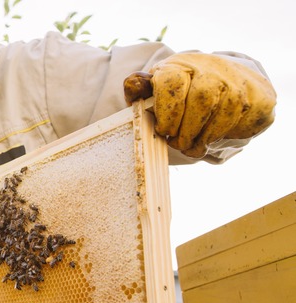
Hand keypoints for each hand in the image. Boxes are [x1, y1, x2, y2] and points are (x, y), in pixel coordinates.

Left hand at [124, 53, 275, 157]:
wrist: (229, 80)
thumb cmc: (184, 89)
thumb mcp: (158, 87)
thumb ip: (140, 89)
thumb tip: (133, 85)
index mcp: (181, 65)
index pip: (173, 81)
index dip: (167, 112)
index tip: (163, 130)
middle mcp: (212, 69)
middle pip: (201, 100)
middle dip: (186, 131)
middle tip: (177, 143)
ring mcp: (238, 82)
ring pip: (222, 114)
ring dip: (203, 138)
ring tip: (192, 146)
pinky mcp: (258, 98)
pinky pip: (241, 123)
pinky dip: (223, 137)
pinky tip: (212, 138)